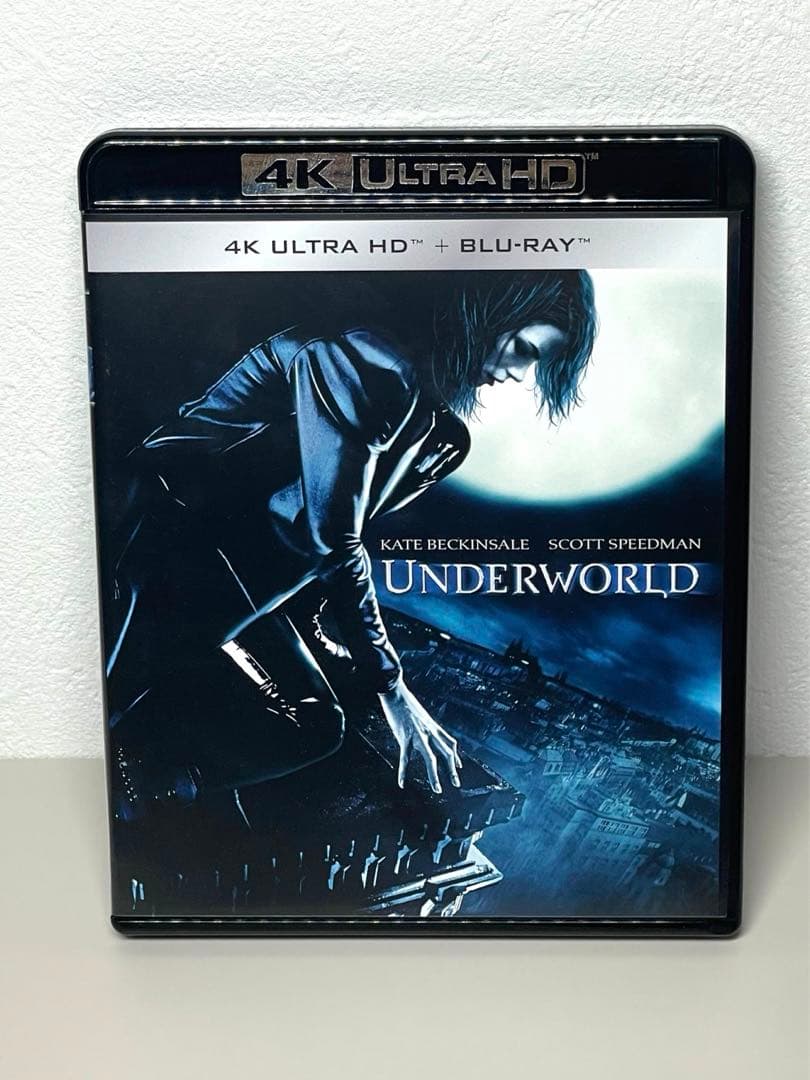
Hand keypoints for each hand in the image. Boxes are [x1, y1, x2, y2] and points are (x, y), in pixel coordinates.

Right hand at [379, 676, 462, 792]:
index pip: (450, 743)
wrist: (395, 690)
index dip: (456, 756)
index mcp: (433, 726)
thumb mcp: (419, 714)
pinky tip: (401, 783)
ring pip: (430, 759)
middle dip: (452, 769)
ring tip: (438, 790)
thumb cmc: (404, 701)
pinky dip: (403, 772)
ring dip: (435, 776)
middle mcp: (429, 731)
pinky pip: (405, 758)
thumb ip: (424, 725)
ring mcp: (418, 735)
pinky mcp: (404, 736)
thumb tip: (423, 731)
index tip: (459, 766)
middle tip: (456, 784)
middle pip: (446, 753)